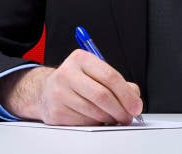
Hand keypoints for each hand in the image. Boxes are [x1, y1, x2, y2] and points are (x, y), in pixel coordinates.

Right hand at [0, 49, 142, 125]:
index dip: (126, 94)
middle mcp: (67, 73)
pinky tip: (97, 118)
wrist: (45, 90)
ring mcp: (59, 93)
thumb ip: (118, 82)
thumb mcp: (96, 72)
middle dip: (120, 110)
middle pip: (102, 96)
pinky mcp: (55, 112)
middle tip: (128, 116)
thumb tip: (134, 97)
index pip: (110, 76)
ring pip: (94, 112)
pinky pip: (84, 123)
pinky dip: (96, 123)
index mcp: (81, 58)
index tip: (136, 106)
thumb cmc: (77, 81)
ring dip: (109, 118)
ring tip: (113, 117)